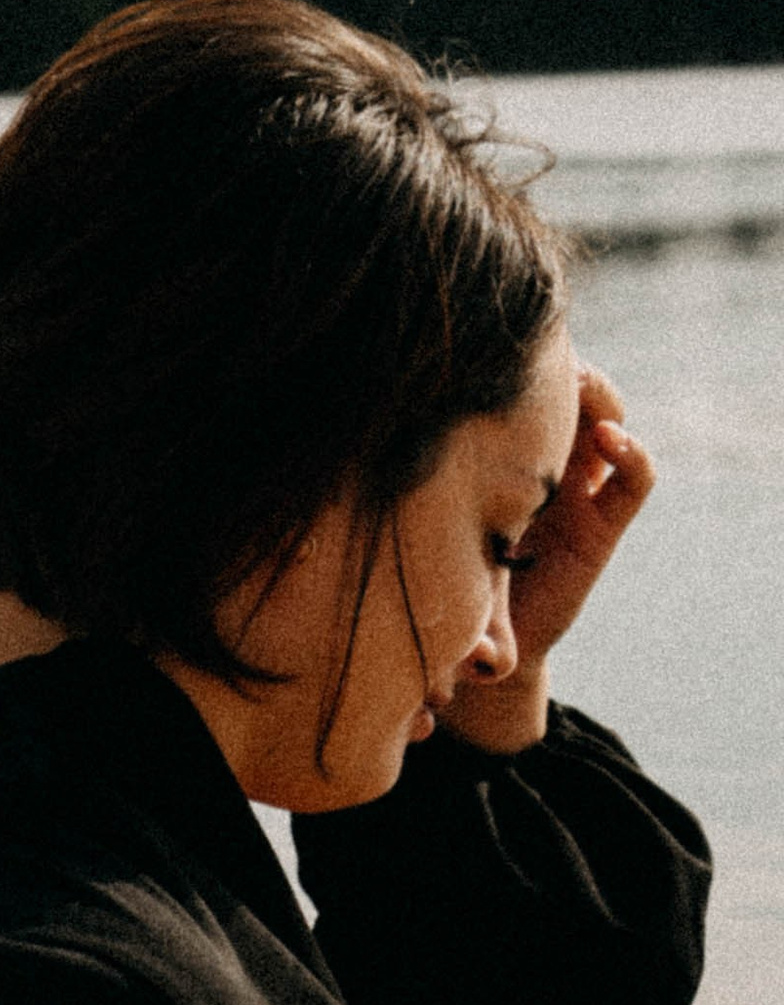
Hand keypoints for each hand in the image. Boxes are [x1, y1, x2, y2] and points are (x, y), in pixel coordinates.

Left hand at [441, 363, 653, 753]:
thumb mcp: (419, 538)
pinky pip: (634, 481)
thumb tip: (372, 461)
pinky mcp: (601, 528)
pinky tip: (612, 440)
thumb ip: (407, 508)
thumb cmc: (432, 585)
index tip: (502, 350)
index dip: (518, 362)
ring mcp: (574, 493)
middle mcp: (537, 467)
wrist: (471, 654)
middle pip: (566, 391)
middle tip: (552, 364)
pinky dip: (631, 455)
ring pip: (605, 419)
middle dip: (562, 370)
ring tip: (580, 393)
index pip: (519, 388)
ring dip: (599, 397)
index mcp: (494, 456)